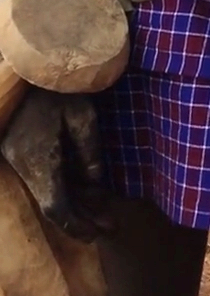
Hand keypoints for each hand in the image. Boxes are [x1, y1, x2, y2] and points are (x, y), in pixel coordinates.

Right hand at [1, 86, 113, 241]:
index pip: (56, 208)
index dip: (78, 225)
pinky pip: (39, 178)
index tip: (100, 232)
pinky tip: (81, 187)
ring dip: (70, 203)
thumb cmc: (57, 86)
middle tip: (107, 225)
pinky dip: (60, 187)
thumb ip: (90, 152)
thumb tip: (96, 184)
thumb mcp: (82, 114)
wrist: (25, 63)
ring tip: (100, 208)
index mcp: (38, 160)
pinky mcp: (15, 149)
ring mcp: (14, 158)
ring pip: (43, 192)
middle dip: (79, 218)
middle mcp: (22, 164)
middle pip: (50, 204)